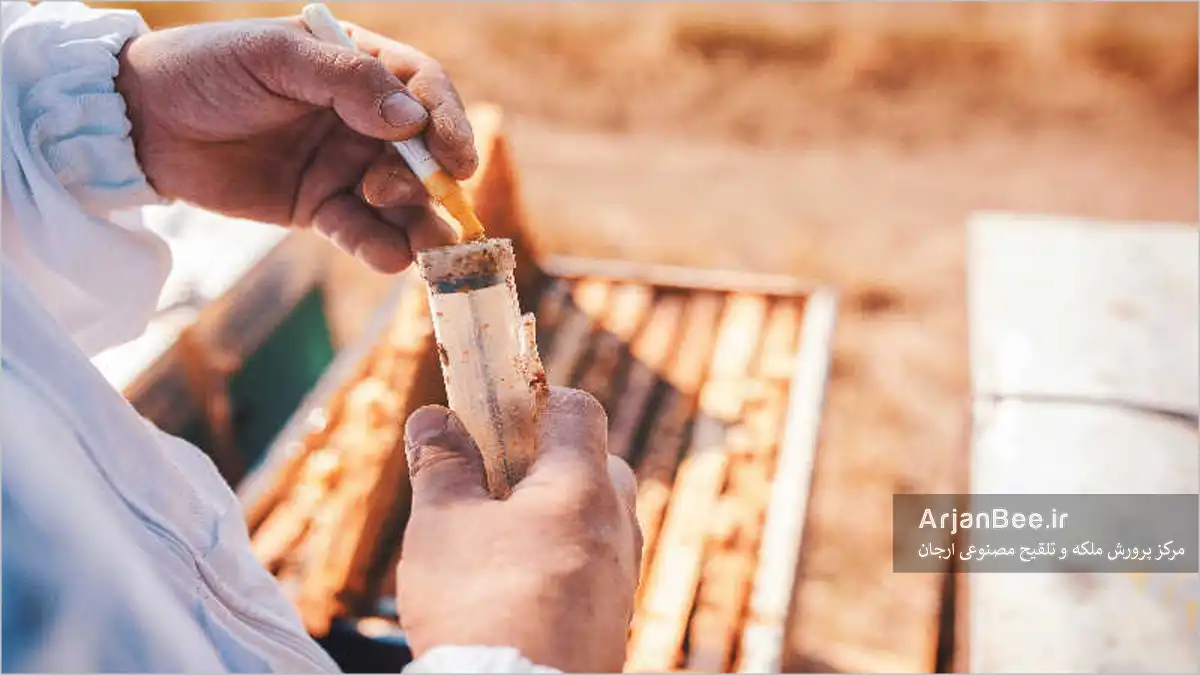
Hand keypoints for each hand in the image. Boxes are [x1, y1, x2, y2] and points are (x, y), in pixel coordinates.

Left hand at [115, 16, 477, 272]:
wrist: (141, 122)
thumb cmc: (206, 69)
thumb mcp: (274, 57)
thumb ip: (345, 81)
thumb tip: (412, 121)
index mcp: (360, 67)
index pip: (425, 90)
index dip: (449, 123)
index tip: (455, 158)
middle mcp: (363, 119)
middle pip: (424, 153)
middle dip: (429, 181)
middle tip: (406, 195)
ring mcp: (344, 167)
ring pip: (403, 201)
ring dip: (422, 224)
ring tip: (426, 245)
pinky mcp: (319, 209)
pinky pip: (362, 233)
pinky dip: (380, 248)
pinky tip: (387, 256)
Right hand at [398, 388, 641, 672]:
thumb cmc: (479, 603)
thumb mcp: (442, 523)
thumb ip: (441, 464)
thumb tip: (433, 419)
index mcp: (582, 486)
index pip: (578, 409)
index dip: (533, 400)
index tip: (493, 413)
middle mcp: (618, 525)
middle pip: (593, 464)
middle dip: (544, 463)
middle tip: (491, 482)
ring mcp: (623, 576)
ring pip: (594, 520)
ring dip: (552, 516)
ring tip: (495, 542)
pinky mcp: (616, 620)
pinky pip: (594, 569)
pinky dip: (560, 562)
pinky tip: (515, 587)